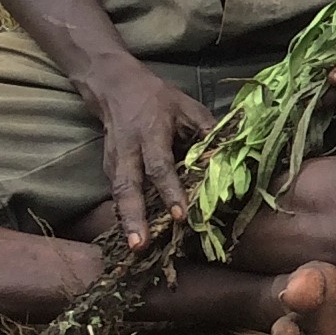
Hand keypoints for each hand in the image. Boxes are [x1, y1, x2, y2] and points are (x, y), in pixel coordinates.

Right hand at [78, 62, 213, 252]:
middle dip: (134, 217)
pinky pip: (117, 194)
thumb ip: (208, 132)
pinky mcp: (108, 169)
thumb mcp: (188, 108)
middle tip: (141, 245)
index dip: (170, 191)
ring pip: (118, 194)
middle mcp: (128, 150)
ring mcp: (114, 160)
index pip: (160, 166)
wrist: (115, 87)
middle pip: (127, 186)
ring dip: (126, 221)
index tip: (181, 216)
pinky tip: (135, 236)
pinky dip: (125, 215)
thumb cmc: (159, 100)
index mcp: (150, 133)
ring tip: (136, 248)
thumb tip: (227, 160)